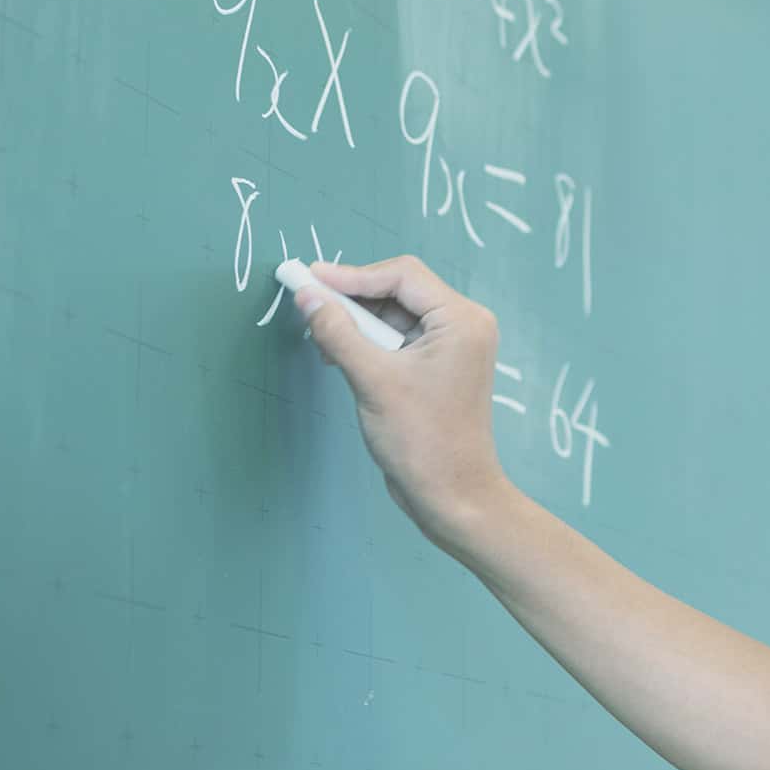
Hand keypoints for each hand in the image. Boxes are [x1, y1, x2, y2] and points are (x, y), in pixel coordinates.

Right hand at [293, 255, 511, 544]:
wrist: (451, 494)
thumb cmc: (420, 438)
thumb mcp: (373, 380)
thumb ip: (338, 332)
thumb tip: (307, 294)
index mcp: (461, 319)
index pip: (403, 276)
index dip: (352, 274)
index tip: (308, 278)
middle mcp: (462, 325)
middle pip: (399, 291)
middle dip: (352, 299)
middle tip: (308, 306)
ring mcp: (451, 347)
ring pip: (395, 315)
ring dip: (356, 323)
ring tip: (320, 339)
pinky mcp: (437, 367)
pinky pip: (398, 339)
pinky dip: (367, 342)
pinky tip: (337, 354)